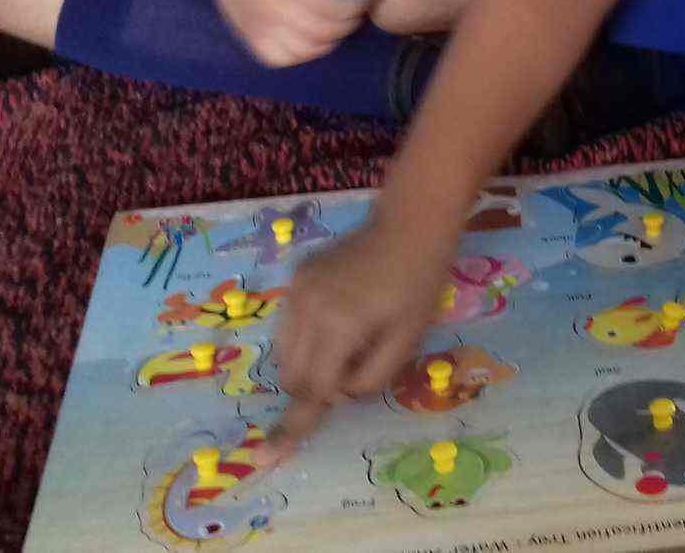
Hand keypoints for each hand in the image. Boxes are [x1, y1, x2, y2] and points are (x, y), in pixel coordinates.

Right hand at [198, 0, 373, 66]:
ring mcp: (260, 28)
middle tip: (356, 11)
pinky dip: (302, 54)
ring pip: (305, 50)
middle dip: (349, 24)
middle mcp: (274, 10)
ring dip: (329, 41)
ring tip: (336, 23)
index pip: (334, 9)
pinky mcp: (250, 37)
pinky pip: (281, 58)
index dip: (358, 7)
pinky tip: (310, 38)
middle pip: (324, 32)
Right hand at [255, 219, 450, 467]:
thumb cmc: (417, 288)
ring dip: (307, 362)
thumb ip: (370, 378)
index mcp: (340, 325)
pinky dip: (306, 336)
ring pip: (284, 351)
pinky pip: (289, 323)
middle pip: (292, 373)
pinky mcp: (297, 276)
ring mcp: (298, 288)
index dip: (297, 422)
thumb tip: (337, 393)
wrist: (408, 229)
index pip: (312, 387)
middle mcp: (309, 306)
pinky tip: (338, 318)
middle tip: (353, 368)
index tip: (266, 456)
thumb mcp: (407, 341)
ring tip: (347, 341)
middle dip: (313, 387)